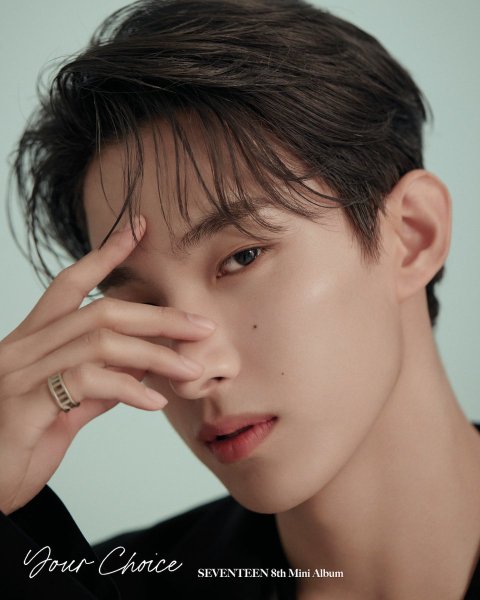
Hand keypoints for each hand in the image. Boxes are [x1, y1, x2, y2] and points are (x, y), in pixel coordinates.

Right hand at [0, 216, 215, 514]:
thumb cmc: (21, 446)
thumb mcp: (67, 409)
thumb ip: (99, 384)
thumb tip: (140, 368)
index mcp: (33, 343)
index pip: (70, 285)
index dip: (104, 255)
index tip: (138, 230)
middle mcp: (23, 348)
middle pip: (101, 311)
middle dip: (158, 316)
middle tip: (202, 327)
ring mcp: (21, 373)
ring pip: (100, 341)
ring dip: (155, 354)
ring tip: (190, 370)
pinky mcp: (23, 403)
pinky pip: (86, 380)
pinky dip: (129, 388)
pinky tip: (155, 403)